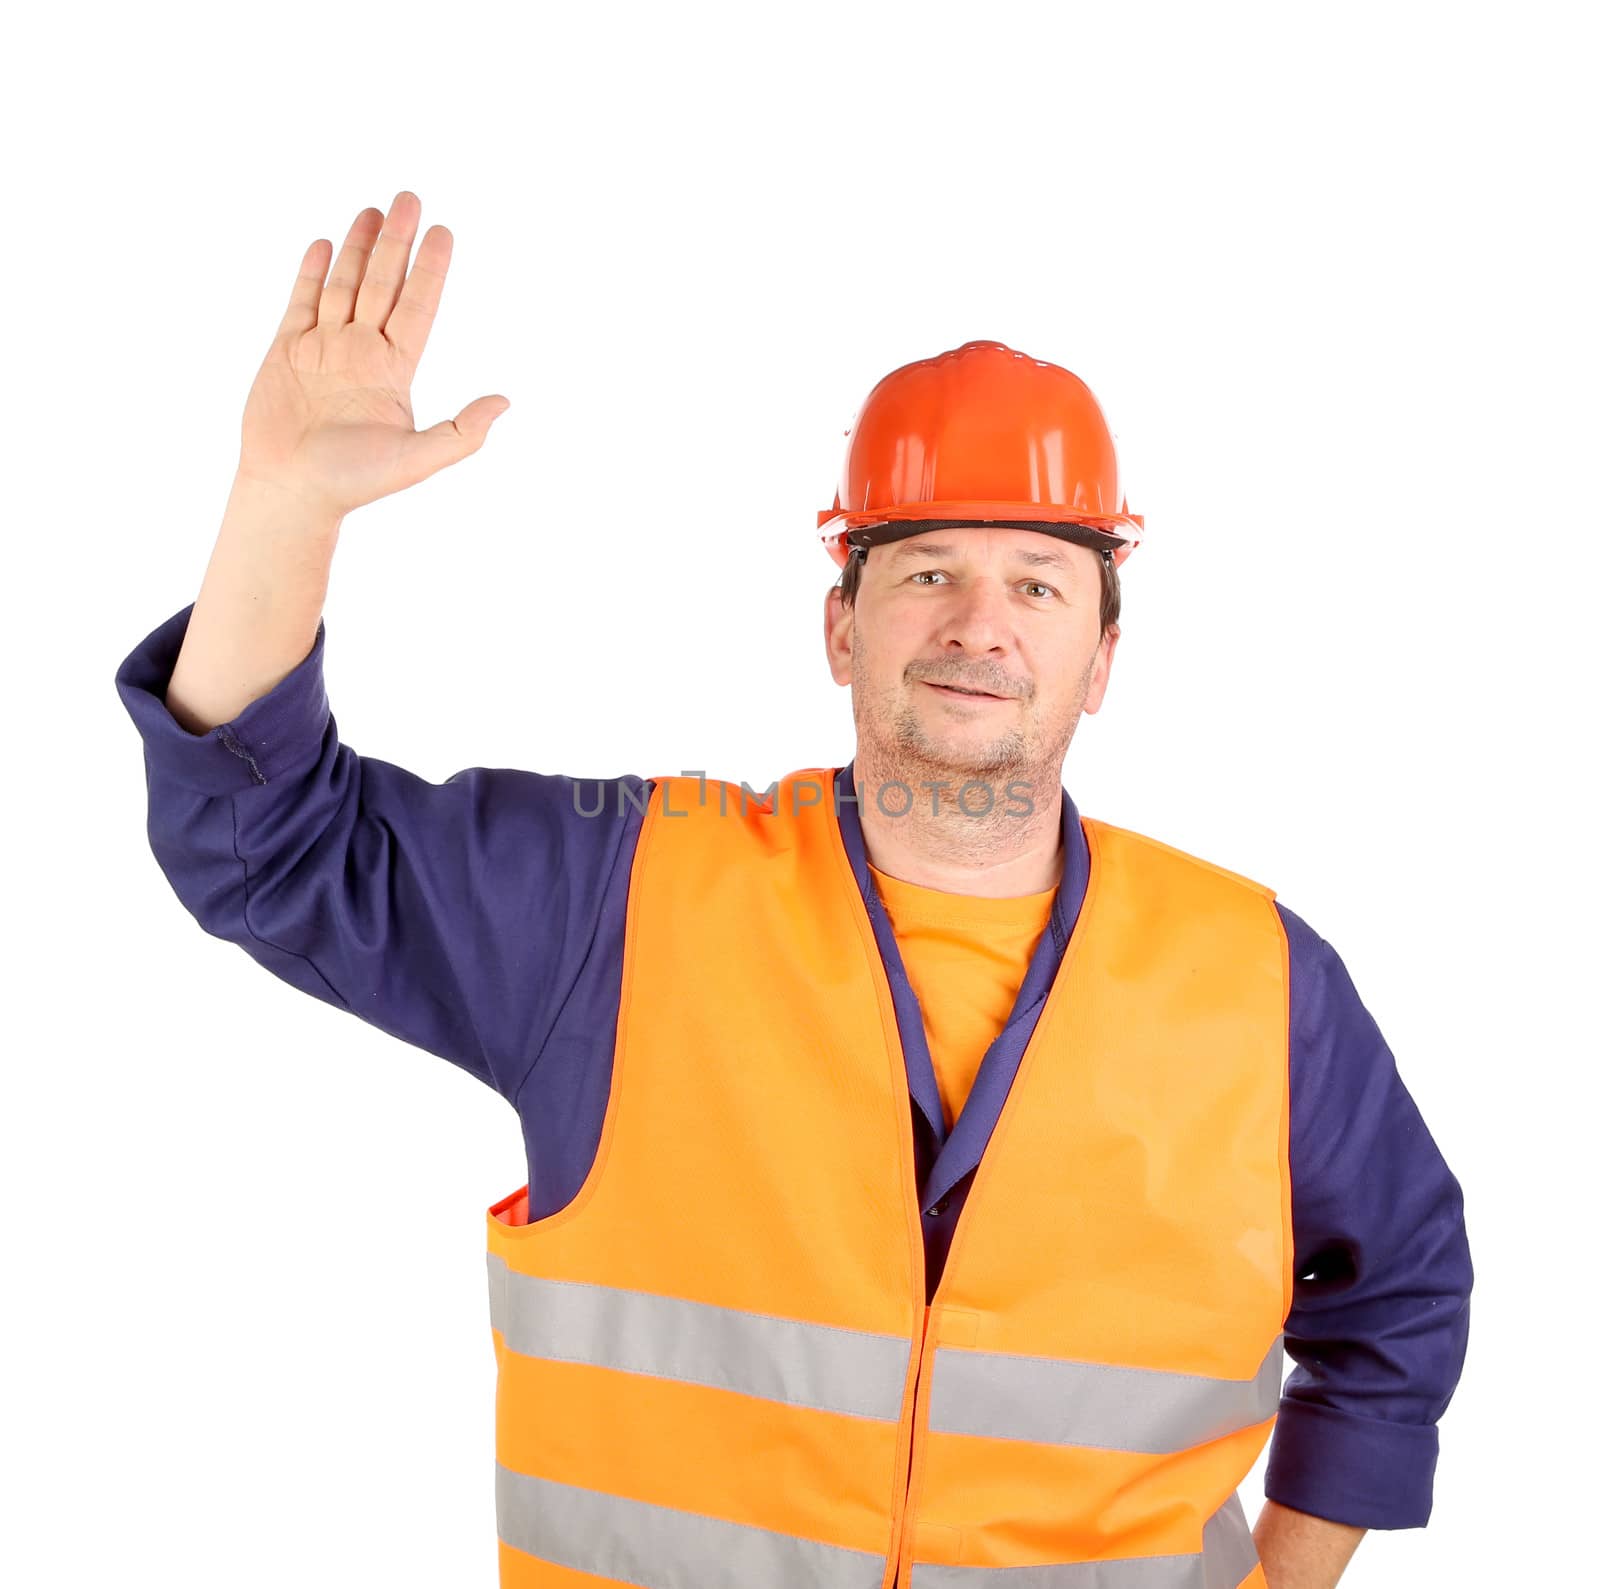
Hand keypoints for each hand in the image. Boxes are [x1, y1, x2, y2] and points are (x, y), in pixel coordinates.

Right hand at [236, 189, 509, 518]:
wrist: (291, 491)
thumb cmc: (353, 482)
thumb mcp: (418, 459)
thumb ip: (463, 432)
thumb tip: (505, 402)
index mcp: (394, 371)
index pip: (417, 308)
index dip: (430, 270)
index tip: (443, 232)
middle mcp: (362, 353)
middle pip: (383, 285)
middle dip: (396, 242)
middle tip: (410, 197)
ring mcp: (324, 348)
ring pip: (344, 285)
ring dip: (359, 248)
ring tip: (374, 210)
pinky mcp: (286, 351)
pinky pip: (302, 302)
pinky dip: (313, 273)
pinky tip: (327, 244)